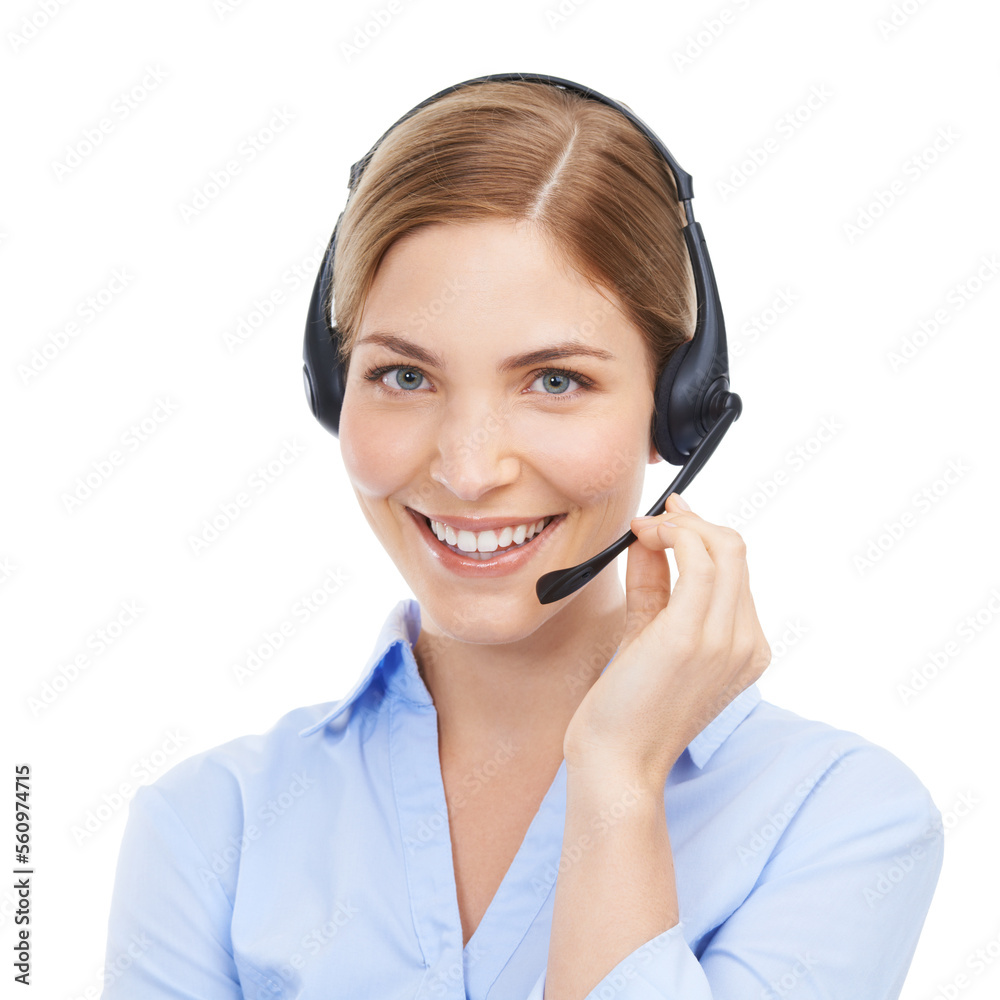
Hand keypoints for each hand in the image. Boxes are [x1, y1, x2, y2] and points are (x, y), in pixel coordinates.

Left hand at [562, 492, 771, 784]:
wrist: (617, 763)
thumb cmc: (627, 708)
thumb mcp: (649, 635)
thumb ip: (656, 586)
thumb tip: (650, 538)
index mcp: (747, 649)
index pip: (737, 571)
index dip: (703, 535)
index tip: (669, 519)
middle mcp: (747, 644)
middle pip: (736, 552)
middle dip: (693, 523)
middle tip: (654, 520)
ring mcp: (726, 641)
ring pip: (724, 549)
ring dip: (680, 526)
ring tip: (643, 528)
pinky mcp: (693, 637)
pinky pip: (698, 561)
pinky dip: (673, 535)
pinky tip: (646, 535)